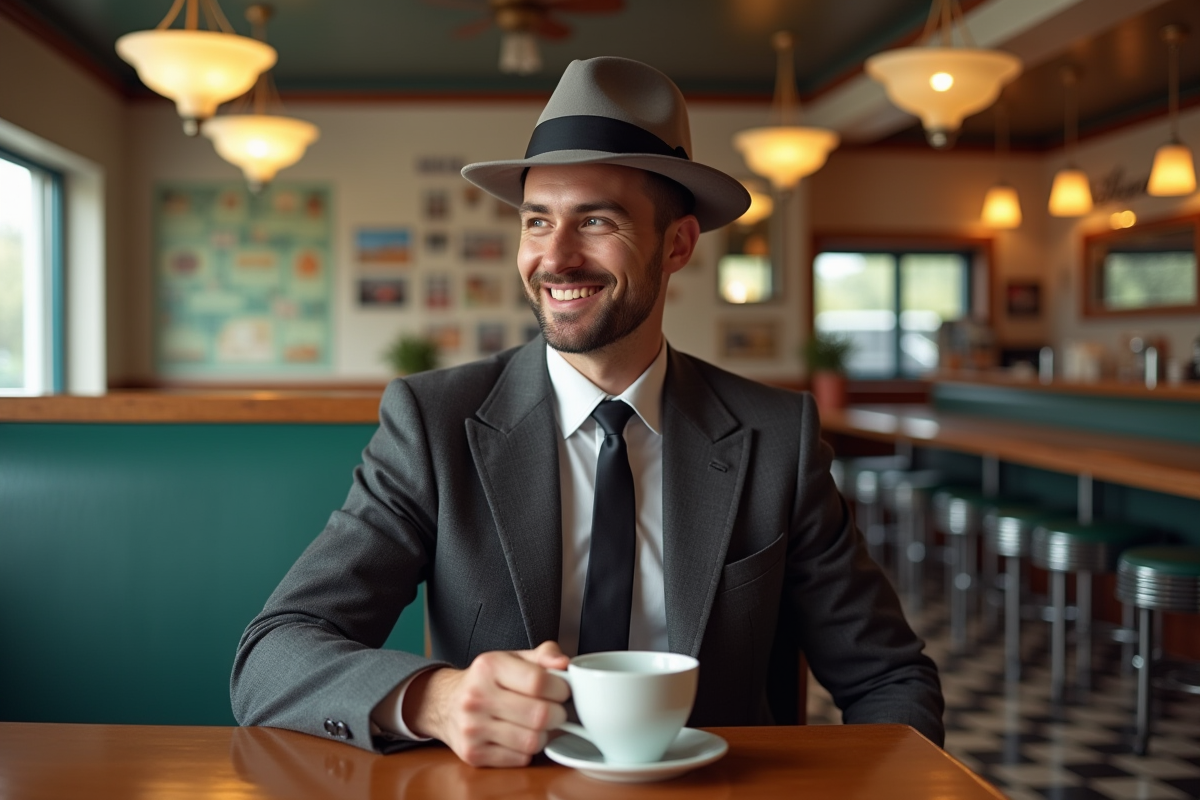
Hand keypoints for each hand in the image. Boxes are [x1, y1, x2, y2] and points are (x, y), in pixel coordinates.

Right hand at [404, 641, 570, 766]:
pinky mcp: (473, 754)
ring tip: (539, 724)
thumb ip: (543, 656)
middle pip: (539, 715)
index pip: (539, 682)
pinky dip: (527, 750)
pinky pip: (520, 759)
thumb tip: (564, 664)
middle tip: (556, 710)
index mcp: (489, 667)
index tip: (562, 690)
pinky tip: (521, 736)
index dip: (561, 689)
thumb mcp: (511, 658)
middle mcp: (477, 697)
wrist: (444, 703)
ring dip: (544, 735)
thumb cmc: (486, 680)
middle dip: (558, 714)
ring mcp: (472, 728)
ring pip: (532, 741)